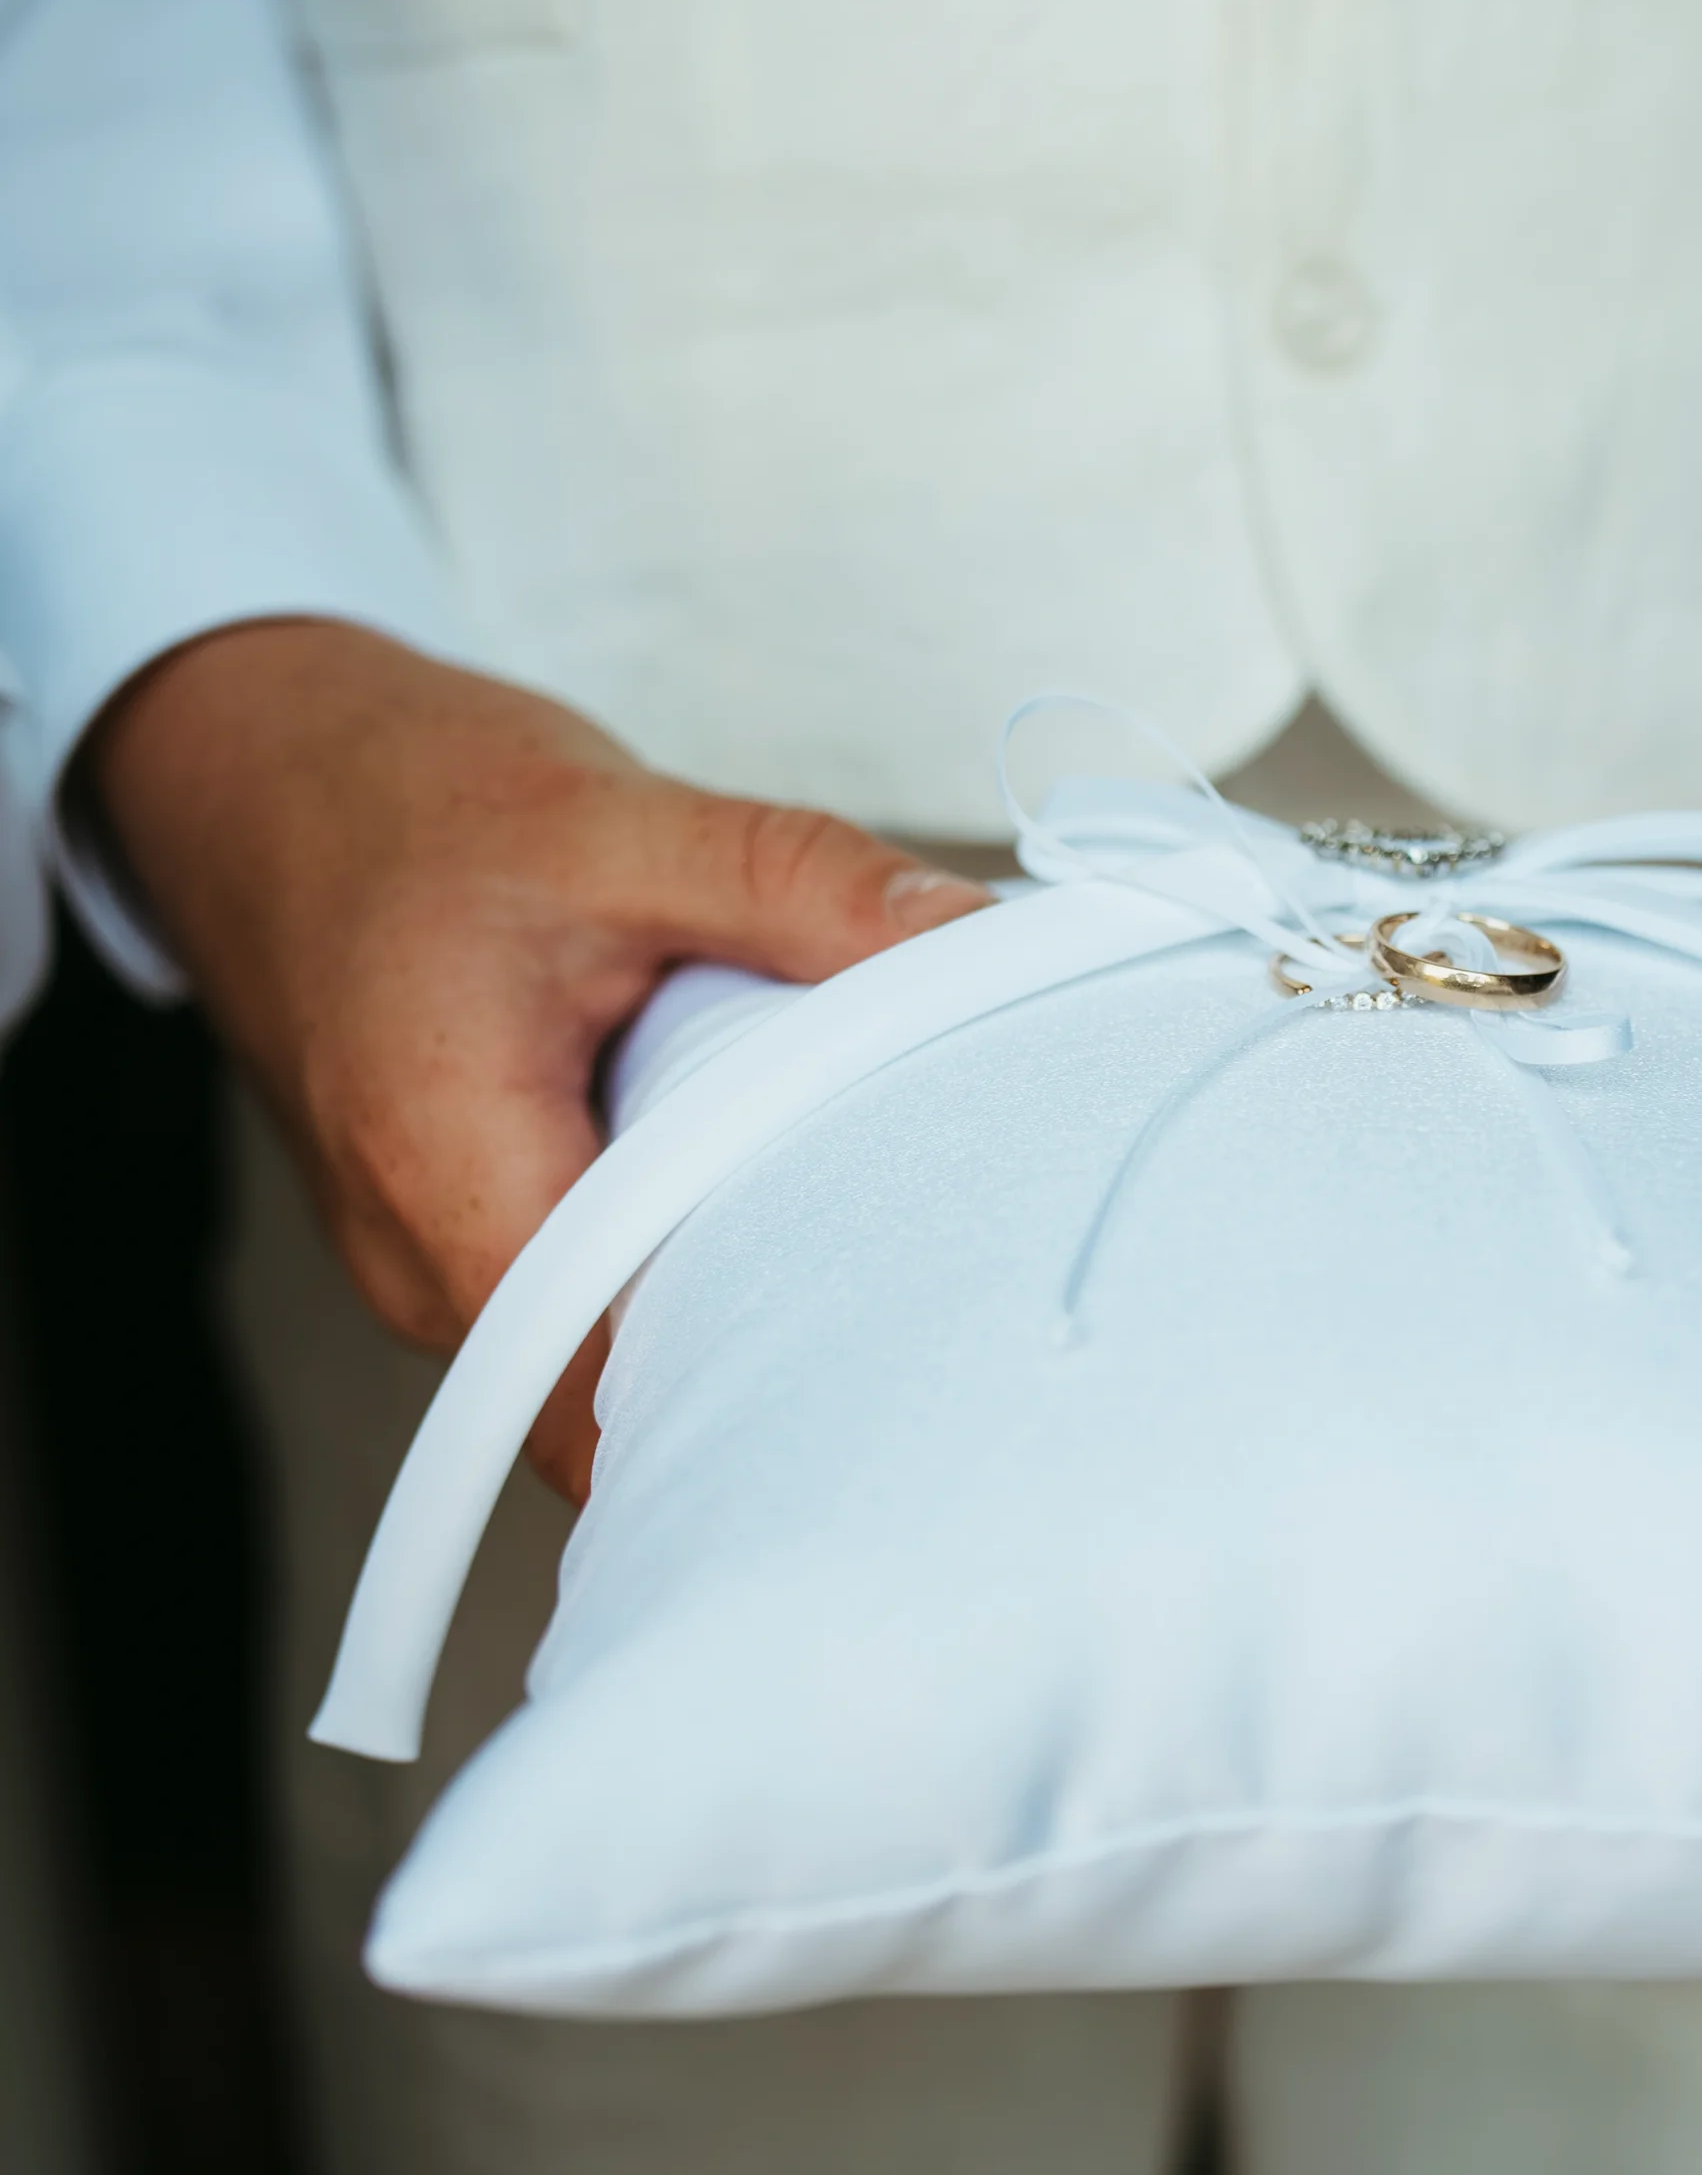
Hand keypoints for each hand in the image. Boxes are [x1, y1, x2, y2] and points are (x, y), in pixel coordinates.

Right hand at [84, 621, 988, 1499]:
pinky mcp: (448, 1245)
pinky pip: (572, 1306)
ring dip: (713, 1296)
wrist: (255, 776)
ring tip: (831, 1213)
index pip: (611, 1396)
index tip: (895, 1352)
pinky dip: (661, 1257)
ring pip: (597, 1361)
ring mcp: (423, 1268)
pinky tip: (738, 1185)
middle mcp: (415, 1261)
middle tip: (912, 1274)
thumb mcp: (618, 818)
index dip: (757, 1396)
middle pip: (616, 1398)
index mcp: (445, 1171)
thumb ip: (801, 883)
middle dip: (765, 1349)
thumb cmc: (401, 801)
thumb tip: (972, 938)